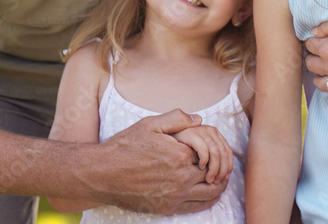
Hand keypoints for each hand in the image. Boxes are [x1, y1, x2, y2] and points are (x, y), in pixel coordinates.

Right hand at [97, 110, 226, 214]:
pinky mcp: (167, 208)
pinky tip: (211, 193)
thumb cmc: (126, 146)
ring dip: (219, 184)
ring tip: (221, 177)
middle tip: (224, 162)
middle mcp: (181, 177)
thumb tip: (199, 119)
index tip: (213, 146)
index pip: (210, 151)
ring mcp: (175, 195)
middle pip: (214, 172)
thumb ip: (177, 118)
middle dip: (221, 166)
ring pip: (210, 192)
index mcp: (180, 154)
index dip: (214, 148)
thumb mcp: (150, 124)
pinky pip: (197, 206)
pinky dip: (209, 199)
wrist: (104, 174)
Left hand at [303, 14, 327, 107]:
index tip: (316, 38)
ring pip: (322, 85)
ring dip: (319, 78)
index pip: (310, 45)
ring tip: (322, 72)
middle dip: (311, 58)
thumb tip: (314, 32)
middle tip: (317, 53)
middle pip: (311, 66)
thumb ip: (325, 26)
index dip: (311, 40)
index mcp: (327, 50)